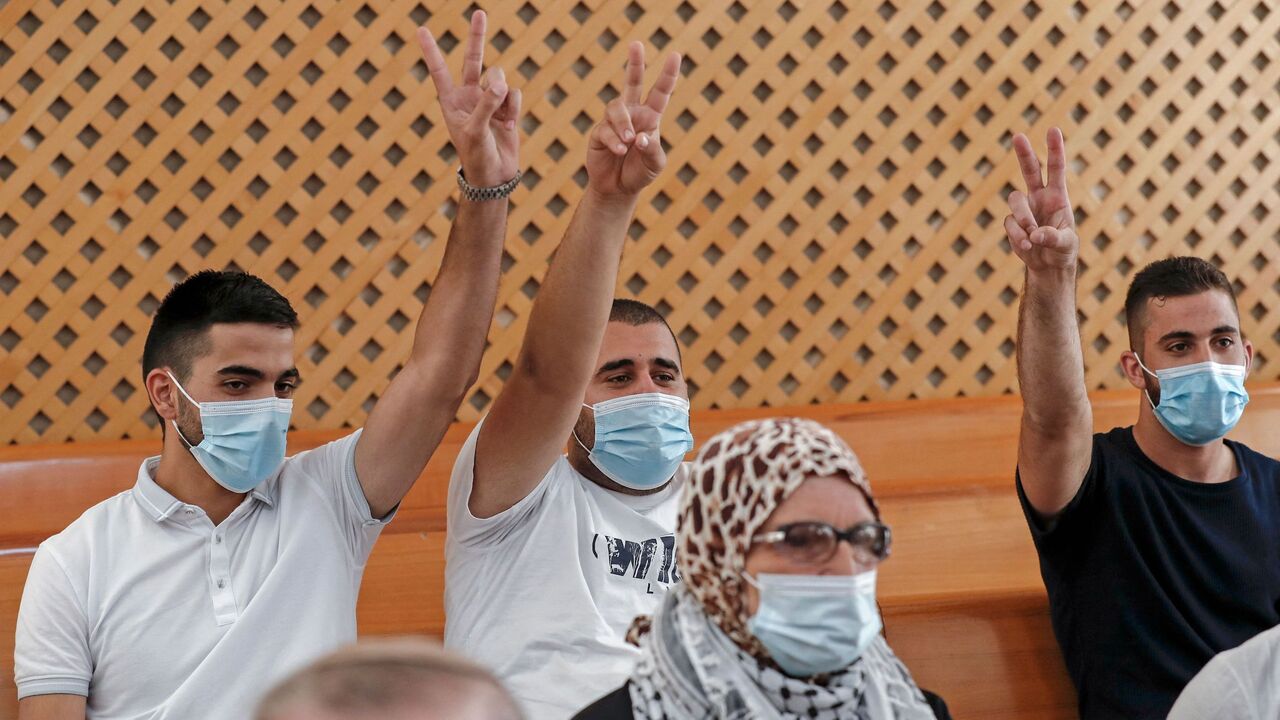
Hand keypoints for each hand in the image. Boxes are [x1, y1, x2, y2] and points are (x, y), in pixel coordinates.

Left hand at [417, 11, 519, 187]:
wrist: (495, 176)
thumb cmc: (477, 156)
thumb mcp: (476, 131)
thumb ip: (487, 104)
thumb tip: (502, 82)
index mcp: (451, 101)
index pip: (439, 71)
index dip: (431, 51)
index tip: (421, 30)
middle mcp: (469, 96)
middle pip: (473, 59)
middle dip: (478, 37)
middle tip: (479, 13)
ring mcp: (489, 100)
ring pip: (500, 78)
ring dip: (502, 94)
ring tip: (501, 117)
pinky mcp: (507, 107)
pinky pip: (515, 93)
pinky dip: (514, 106)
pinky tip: (509, 124)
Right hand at [586, 42, 680, 197]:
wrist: (618, 188)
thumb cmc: (640, 173)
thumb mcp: (655, 164)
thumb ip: (653, 150)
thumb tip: (641, 136)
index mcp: (651, 117)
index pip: (661, 92)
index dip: (668, 74)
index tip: (675, 55)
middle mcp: (632, 114)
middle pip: (632, 82)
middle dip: (635, 63)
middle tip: (636, 44)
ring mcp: (614, 122)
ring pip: (616, 108)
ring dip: (624, 124)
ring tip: (629, 142)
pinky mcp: (599, 133)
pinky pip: (605, 129)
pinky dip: (614, 140)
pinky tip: (620, 151)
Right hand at [1005, 128, 1078, 273]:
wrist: (1049, 266)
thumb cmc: (1063, 250)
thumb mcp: (1067, 244)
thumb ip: (1054, 237)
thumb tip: (1034, 234)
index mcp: (1057, 196)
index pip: (1056, 169)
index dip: (1054, 150)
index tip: (1053, 130)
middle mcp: (1039, 198)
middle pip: (1029, 170)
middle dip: (1024, 153)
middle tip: (1018, 136)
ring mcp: (1024, 209)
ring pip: (1015, 200)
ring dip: (1023, 217)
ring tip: (1032, 237)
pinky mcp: (1012, 224)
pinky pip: (1010, 224)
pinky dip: (1018, 236)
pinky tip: (1028, 247)